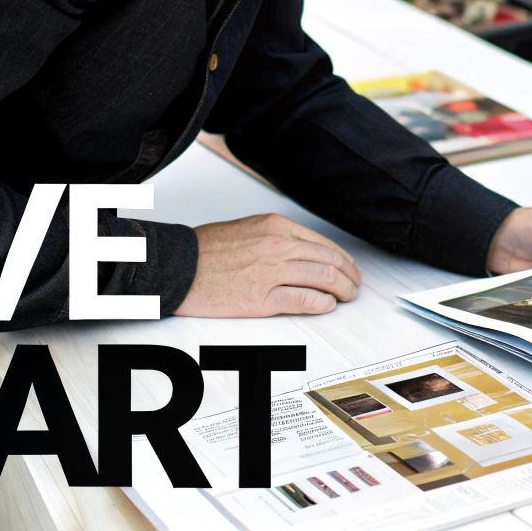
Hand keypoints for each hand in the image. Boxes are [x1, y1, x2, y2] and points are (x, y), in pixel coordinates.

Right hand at [175, 213, 361, 316]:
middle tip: (354, 286)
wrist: (177, 267)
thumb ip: (276, 237)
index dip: (343, 259)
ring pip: (324, 278)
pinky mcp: (263, 297)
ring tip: (346, 297)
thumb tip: (302, 251)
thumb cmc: (205, 251)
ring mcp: (272, 271)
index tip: (349, 269)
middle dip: (349, 276)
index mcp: (275, 226)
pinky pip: (305, 300)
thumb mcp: (247, 229)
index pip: (323, 243)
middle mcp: (278, 245)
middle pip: (330, 260)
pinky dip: (323, 304)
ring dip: (342, 290)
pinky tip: (326, 306)